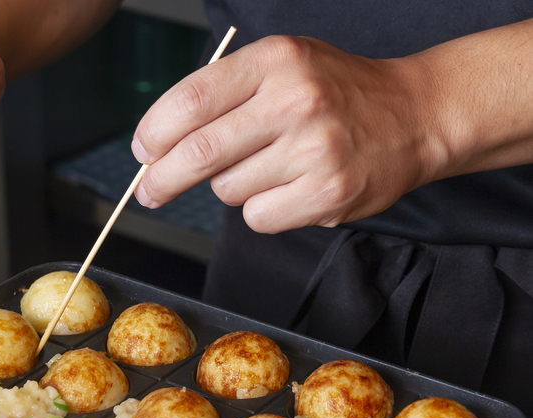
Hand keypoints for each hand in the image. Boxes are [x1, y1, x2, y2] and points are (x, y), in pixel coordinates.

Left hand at [131, 35, 437, 233]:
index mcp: (276, 60)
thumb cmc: (335, 93)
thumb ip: (224, 93)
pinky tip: (288, 188)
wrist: (413, 116)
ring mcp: (314, 150)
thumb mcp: (283, 66)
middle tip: (150, 191)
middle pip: (199, 152)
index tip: (143, 151)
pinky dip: (261, 209)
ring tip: (269, 166)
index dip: (155, 131)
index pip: (191, 99)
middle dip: (162, 179)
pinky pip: (258, 217)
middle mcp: (295, 102)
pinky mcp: (328, 194)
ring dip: (232, 186)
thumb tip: (159, 143)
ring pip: (228, 190)